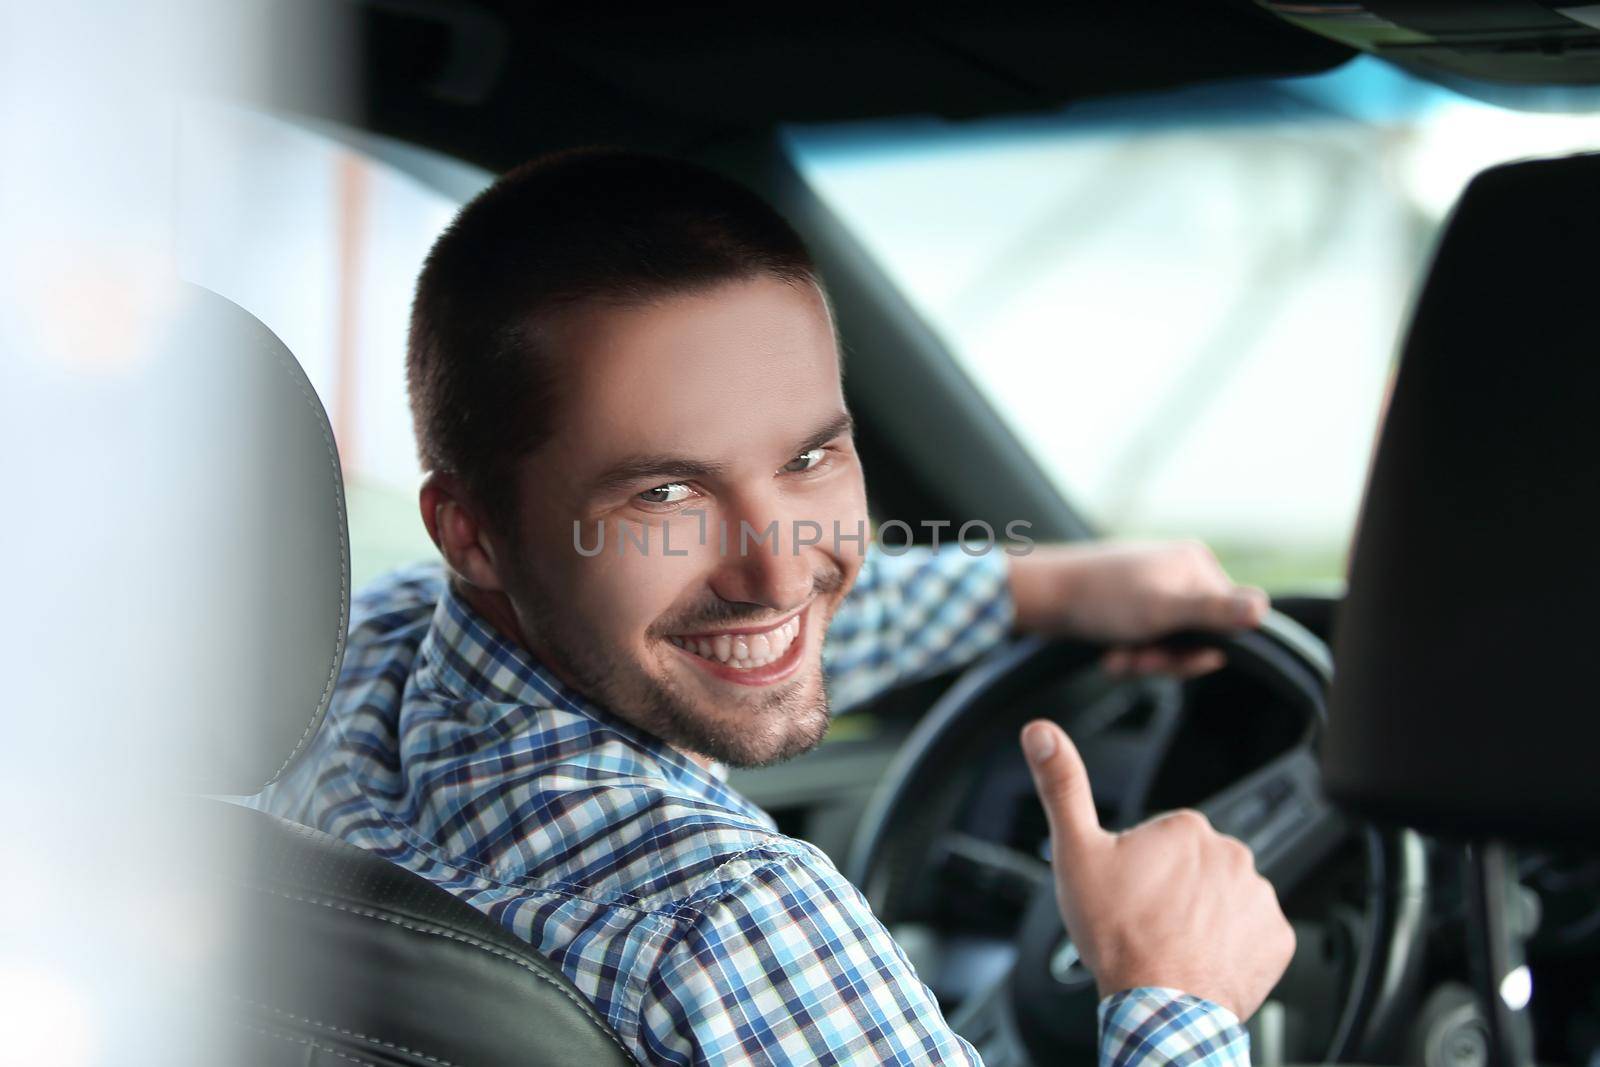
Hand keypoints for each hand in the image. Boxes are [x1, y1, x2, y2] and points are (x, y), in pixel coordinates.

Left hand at [1011, 541, 1269, 677]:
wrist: (1039, 595)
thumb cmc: (1100, 598)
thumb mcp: (1162, 610)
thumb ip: (1214, 613)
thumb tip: (1264, 610)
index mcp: (1197, 564)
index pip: (1228, 624)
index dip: (1198, 652)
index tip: (1164, 658)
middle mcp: (1181, 573)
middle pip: (1199, 637)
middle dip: (1164, 658)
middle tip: (1133, 659)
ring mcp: (1156, 589)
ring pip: (1170, 644)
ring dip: (1144, 660)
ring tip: (1116, 657)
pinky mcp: (1133, 605)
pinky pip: (1148, 641)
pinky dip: (1130, 653)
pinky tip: (1109, 654)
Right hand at [1019, 719, 1294, 1021]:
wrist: (1158, 1006)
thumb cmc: (1118, 934)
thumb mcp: (1075, 853)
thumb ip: (1062, 786)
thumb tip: (1041, 732)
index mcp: (1186, 828)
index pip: (1162, 840)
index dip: (1138, 870)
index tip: (1126, 895)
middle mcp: (1232, 853)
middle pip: (1195, 869)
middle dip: (1173, 891)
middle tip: (1145, 922)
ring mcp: (1260, 897)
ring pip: (1224, 900)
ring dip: (1203, 918)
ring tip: (1172, 945)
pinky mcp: (1277, 939)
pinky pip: (1253, 935)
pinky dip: (1232, 947)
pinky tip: (1201, 959)